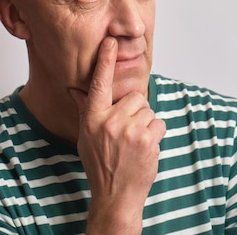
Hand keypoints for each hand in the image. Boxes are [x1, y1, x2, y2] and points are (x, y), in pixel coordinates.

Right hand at [70, 37, 166, 234]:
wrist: (115, 195)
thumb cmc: (100, 165)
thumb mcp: (86, 137)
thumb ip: (86, 110)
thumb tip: (77, 89)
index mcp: (92, 117)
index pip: (99, 83)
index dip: (106, 60)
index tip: (111, 41)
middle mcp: (109, 121)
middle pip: (135, 97)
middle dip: (136, 111)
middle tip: (127, 131)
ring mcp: (129, 130)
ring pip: (148, 109)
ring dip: (146, 123)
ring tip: (135, 142)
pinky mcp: (147, 139)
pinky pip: (159, 122)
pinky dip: (156, 134)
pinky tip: (145, 148)